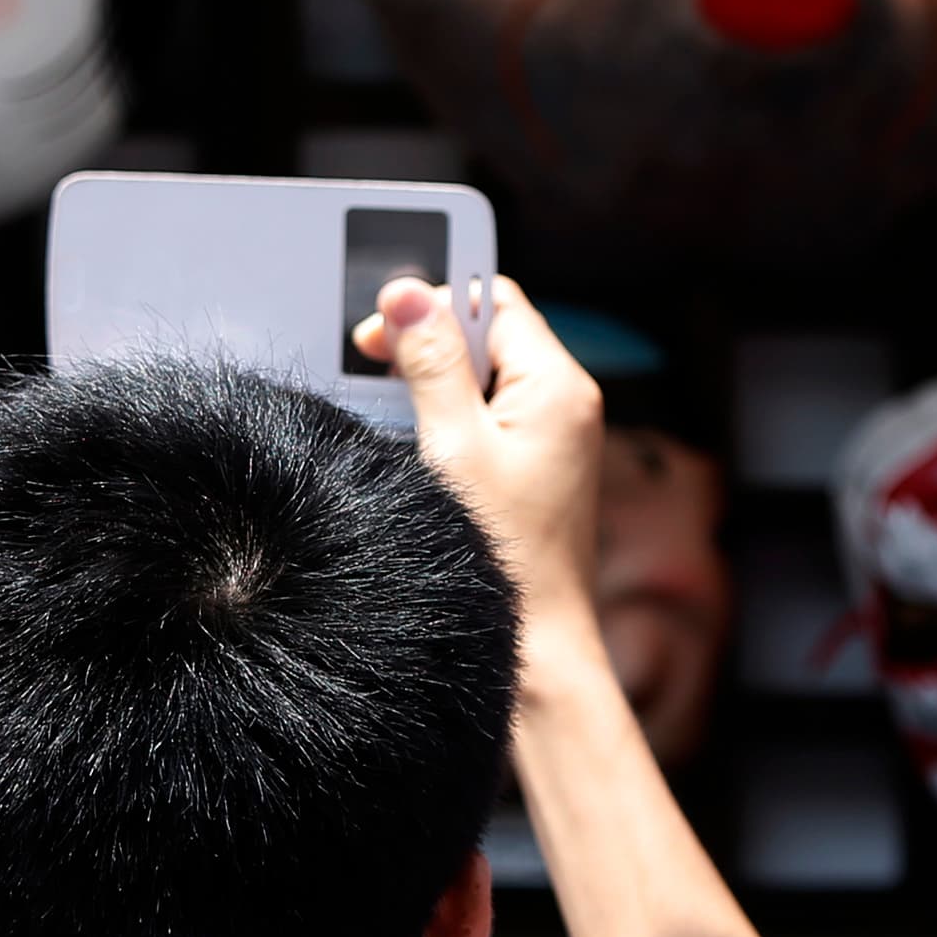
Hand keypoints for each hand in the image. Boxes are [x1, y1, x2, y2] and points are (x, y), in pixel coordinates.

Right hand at [353, 274, 605, 675]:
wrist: (537, 643)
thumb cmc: (502, 553)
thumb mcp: (453, 444)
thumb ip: (431, 362)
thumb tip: (408, 293)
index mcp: (558, 385)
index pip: (494, 301)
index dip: (435, 302)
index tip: (383, 329)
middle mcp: (565, 403)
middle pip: (487, 335)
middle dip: (427, 342)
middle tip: (371, 369)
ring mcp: (554, 436)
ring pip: (482, 376)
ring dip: (431, 383)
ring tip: (391, 414)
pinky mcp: (537, 466)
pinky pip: (487, 416)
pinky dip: (446, 418)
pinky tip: (414, 446)